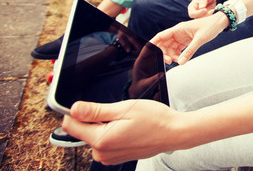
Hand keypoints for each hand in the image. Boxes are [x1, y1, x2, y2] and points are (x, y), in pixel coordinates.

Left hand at [63, 100, 179, 164]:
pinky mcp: (114, 158)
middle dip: (94, 118)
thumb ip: (96, 111)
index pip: (71, 126)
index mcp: (102, 140)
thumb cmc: (154, 119)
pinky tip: (127, 128)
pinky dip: (111, 132)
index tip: (90, 105)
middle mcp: (102, 153)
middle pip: (83, 130)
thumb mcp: (124, 108)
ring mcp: (108, 157)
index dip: (77, 111)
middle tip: (117, 112)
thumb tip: (74, 109)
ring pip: (94, 135)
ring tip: (125, 121)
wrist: (173, 133)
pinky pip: (104, 142)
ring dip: (104, 125)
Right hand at [150, 14, 228, 64]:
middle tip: (168, 61)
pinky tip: (180, 59)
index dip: (154, 43)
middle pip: (165, 44)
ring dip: (171, 55)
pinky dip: (178, 55)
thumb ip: (189, 51)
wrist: (220, 23)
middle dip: (163, 53)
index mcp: (178, 29)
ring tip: (176, 61)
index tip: (148, 50)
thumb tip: (180, 62)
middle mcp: (178, 33)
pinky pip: (178, 49)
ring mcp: (182, 37)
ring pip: (171, 48)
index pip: (162, 36)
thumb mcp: (200, 39)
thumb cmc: (210, 26)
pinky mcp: (187, 41)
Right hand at [188, 0, 216, 18]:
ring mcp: (200, 16)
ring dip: (209, 15)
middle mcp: (195, 13)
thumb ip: (203, 0)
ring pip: (204, 20)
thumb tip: (201, 7)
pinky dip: (212, 16)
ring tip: (212, 8)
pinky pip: (208, 20)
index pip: (192, 14)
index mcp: (192, 7)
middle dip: (206, 15)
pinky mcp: (206, 17)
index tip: (205, 9)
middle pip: (198, 19)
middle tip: (212, 10)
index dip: (198, 13)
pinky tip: (213, 10)